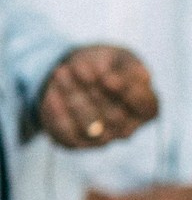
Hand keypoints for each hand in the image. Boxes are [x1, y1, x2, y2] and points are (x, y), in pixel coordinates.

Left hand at [39, 46, 157, 148]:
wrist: (76, 75)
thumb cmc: (106, 65)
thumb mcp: (120, 58)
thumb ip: (130, 66)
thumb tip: (143, 76)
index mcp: (146, 108)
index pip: (145, 106)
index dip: (128, 95)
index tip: (108, 80)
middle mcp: (127, 128)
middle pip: (114, 115)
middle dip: (94, 91)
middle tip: (77, 68)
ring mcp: (102, 139)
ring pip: (89, 125)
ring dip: (73, 98)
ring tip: (61, 72)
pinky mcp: (76, 141)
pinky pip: (67, 133)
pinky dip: (58, 114)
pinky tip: (52, 94)